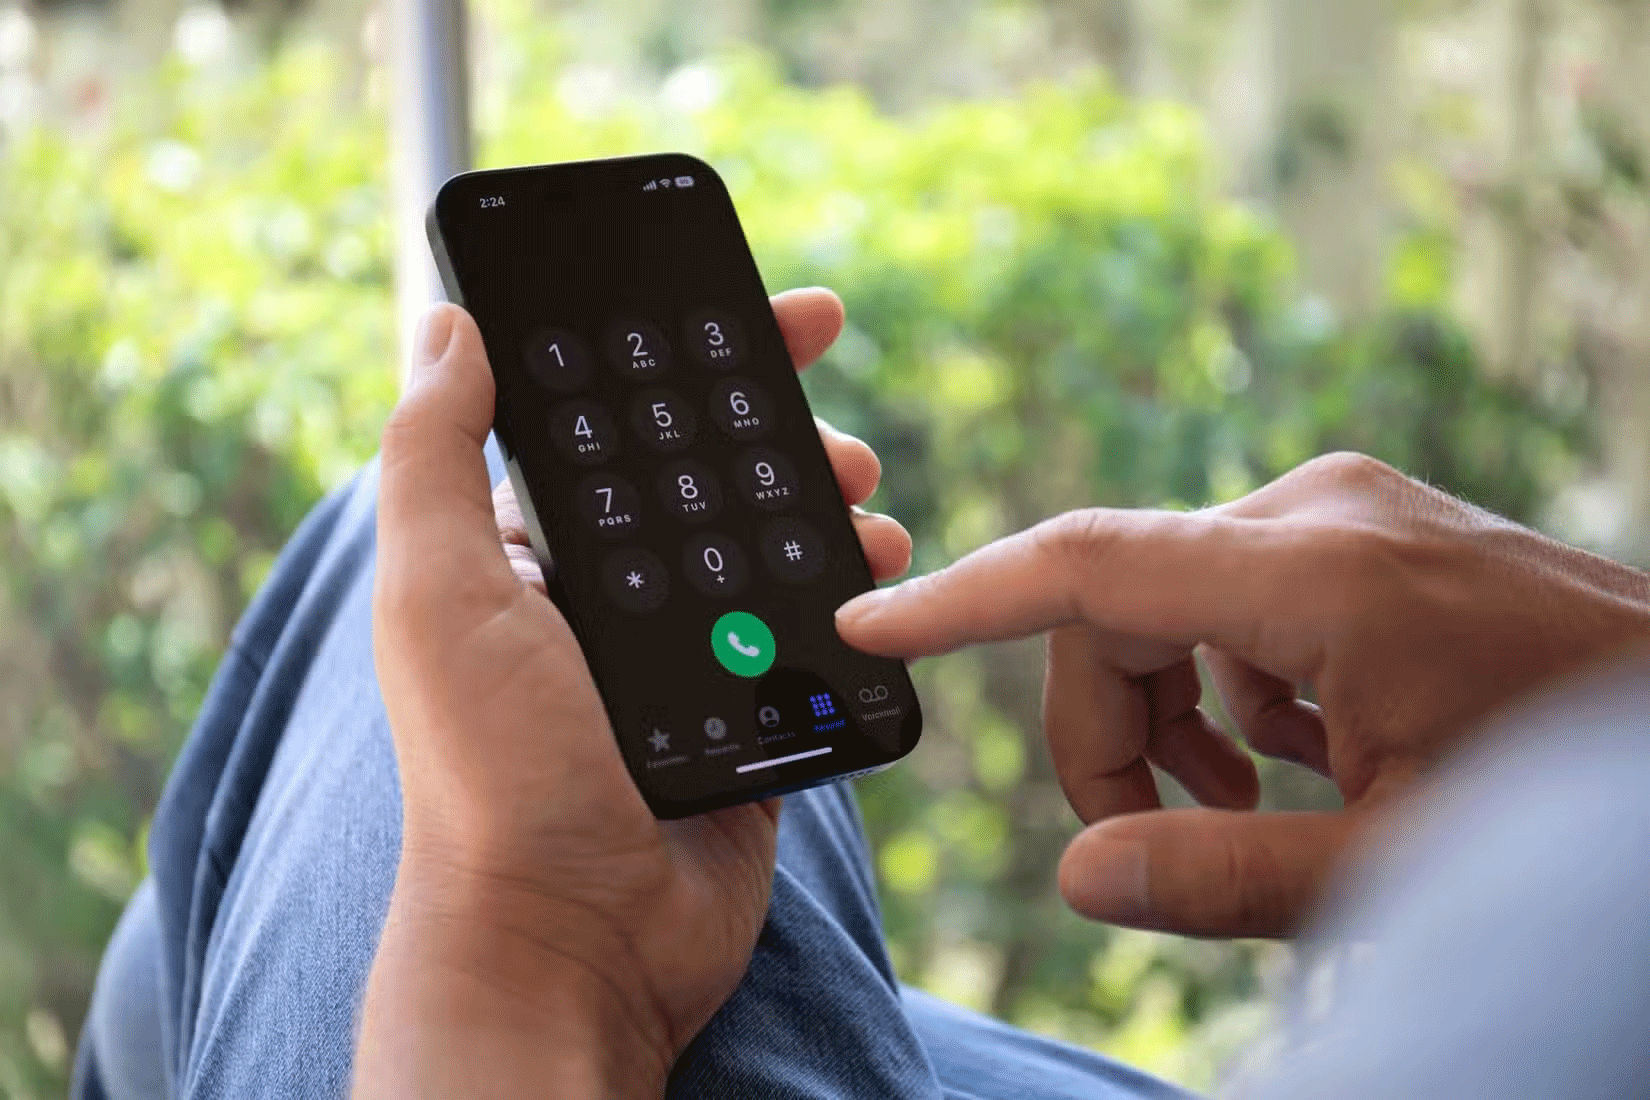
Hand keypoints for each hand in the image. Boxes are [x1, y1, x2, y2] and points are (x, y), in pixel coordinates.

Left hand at [359, 289, 908, 1098]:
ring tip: (862, 492)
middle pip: (706, 477)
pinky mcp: (751, 716)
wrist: (576, 939)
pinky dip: (852, 592)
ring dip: (822, 502)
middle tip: (828, 400)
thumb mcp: (438, 595)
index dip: (678, 359)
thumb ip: (435, 455)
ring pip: (770, 547)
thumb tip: (448, 324)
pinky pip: (812, 632)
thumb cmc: (492, 771)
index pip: (614, 427)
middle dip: (772, 424)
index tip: (755, 311)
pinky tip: (878, 569)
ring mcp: (685, 660)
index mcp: (533, 558)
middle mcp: (610, 601)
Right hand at [837, 452, 1649, 938]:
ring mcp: (1344, 510)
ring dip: (1175, 713)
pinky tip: (1299, 755)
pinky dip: (1231, 683)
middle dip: (1109, 728)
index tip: (868, 622)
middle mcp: (1317, 512)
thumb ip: (1224, 874)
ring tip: (1250, 808)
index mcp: (1319, 577)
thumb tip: (1081, 874)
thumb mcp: (1397, 857)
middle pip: (1120, 606)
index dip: (961, 598)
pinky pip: (1237, 597)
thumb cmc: (1573, 788)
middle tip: (1157, 839)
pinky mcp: (1361, 528)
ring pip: (1173, 603)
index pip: (1087, 566)